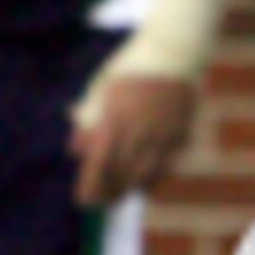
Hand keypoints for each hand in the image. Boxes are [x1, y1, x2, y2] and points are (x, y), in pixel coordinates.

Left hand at [72, 68, 197, 206]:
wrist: (174, 50)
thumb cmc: (131, 65)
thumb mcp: (101, 87)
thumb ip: (87, 118)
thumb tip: (74, 149)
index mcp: (115, 118)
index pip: (99, 164)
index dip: (90, 187)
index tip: (83, 201)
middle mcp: (139, 131)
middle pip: (121, 175)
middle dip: (108, 194)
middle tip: (100, 204)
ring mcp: (163, 135)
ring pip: (145, 176)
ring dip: (129, 190)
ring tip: (119, 196)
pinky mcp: (181, 134)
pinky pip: (165, 166)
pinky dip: (152, 179)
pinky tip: (143, 184)